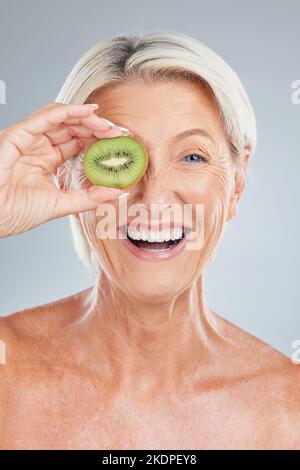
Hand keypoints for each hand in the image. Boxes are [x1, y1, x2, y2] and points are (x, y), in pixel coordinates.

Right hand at [0, 102, 126, 237]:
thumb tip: (116, 192)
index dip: (98, 141)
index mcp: (47, 161)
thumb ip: (88, 198)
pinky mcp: (18, 134)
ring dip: (87, 118)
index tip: (119, 144)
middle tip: (118, 133)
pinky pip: (46, 116)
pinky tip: (89, 112)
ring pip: (62, 118)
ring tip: (108, 125)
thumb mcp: (61, 204)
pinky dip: (69, 111)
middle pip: (73, 128)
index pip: (77, 143)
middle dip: (97, 128)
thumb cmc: (15, 213)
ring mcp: (29, 139)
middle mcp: (38, 147)